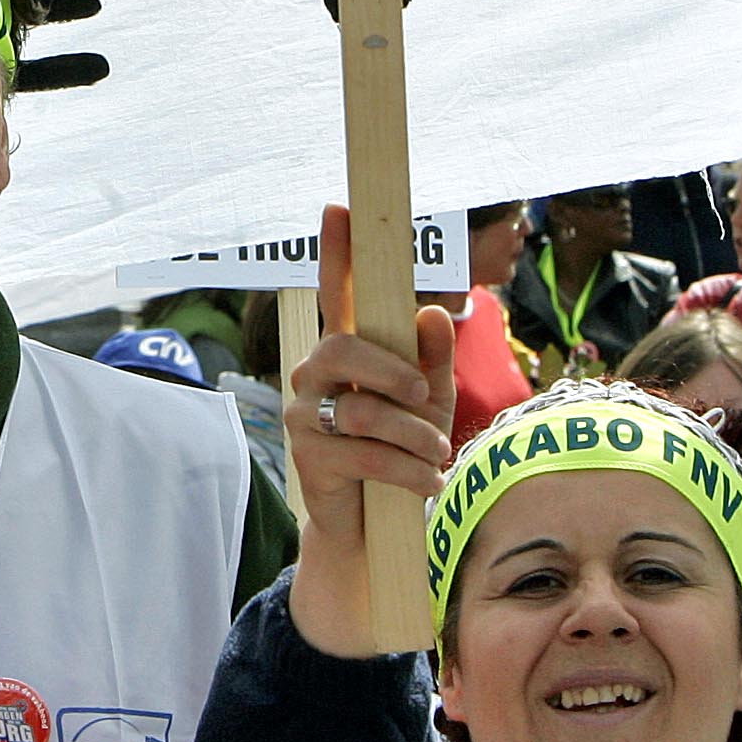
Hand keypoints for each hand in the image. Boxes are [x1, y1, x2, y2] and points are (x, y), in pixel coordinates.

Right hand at [286, 204, 457, 657]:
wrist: (375, 535)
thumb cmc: (402, 456)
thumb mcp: (431, 406)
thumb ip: (432, 361)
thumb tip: (432, 313)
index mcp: (348, 354)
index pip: (339, 293)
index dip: (338, 251)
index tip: (341, 207)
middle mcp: (315, 375)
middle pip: (344, 347)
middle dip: (394, 372)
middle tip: (427, 401)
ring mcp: (305, 416)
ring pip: (363, 408)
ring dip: (414, 436)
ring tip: (435, 458)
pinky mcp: (310, 459)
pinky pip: (363, 452)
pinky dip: (407, 468)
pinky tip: (424, 481)